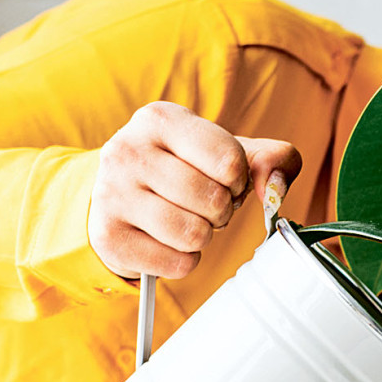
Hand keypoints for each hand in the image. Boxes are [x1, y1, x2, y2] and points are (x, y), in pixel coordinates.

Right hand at [89, 101, 300, 279]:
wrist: (118, 196)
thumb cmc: (183, 169)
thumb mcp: (227, 152)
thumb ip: (272, 159)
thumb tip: (274, 186)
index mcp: (161, 118)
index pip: (229, 160)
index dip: (239, 181)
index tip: (226, 181)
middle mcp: (127, 150)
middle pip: (213, 200)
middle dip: (222, 211)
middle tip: (205, 206)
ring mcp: (111, 194)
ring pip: (194, 234)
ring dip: (203, 237)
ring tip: (188, 222)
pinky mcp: (108, 237)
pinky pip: (176, 263)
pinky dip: (185, 261)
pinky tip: (170, 242)